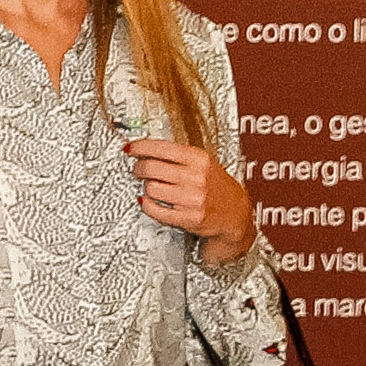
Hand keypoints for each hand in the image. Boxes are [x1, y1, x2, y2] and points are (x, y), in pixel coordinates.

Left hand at [124, 139, 255, 261]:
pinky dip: (147, 205)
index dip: (140, 147)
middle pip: (151, 167)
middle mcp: (197, 177)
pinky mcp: (189, 217)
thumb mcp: (203, 163)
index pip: (161, 148)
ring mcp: (193, 198)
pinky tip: (151, 201)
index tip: (130, 148)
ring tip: (153, 187)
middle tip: (138, 170)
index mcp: (200, 159)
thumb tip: (144, 148)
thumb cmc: (216, 187)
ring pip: (150, 188)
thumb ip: (177, 155)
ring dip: (146, 188)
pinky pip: (154, 209)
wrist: (235, 213)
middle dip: (138, 168)